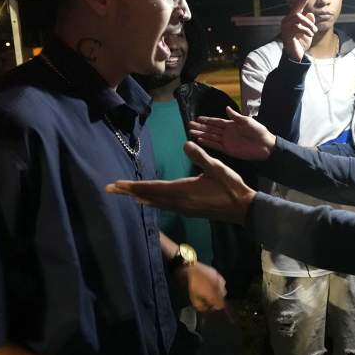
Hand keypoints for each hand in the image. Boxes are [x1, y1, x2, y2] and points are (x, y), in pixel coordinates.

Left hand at [107, 141, 255, 224]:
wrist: (243, 209)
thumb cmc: (231, 187)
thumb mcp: (218, 168)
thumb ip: (201, 156)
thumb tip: (186, 143)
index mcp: (183, 191)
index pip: (153, 188)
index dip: (133, 186)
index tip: (116, 185)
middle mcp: (179, 202)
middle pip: (149, 196)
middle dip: (130, 192)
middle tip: (110, 189)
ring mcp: (183, 208)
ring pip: (155, 202)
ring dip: (139, 196)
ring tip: (125, 193)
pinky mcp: (188, 211)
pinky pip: (163, 206)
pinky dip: (152, 201)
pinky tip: (147, 201)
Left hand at [176, 260, 226, 311]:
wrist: (195, 269)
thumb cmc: (194, 284)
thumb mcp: (194, 298)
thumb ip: (201, 306)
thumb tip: (205, 308)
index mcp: (215, 296)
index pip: (221, 306)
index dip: (215, 307)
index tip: (210, 305)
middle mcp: (220, 289)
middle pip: (222, 298)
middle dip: (216, 299)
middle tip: (208, 297)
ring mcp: (221, 281)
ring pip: (222, 290)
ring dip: (217, 292)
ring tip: (209, 289)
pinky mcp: (219, 275)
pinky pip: (220, 283)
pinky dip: (217, 285)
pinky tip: (210, 283)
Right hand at [188, 106, 275, 160]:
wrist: (265, 146)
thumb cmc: (258, 131)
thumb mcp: (247, 121)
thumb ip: (235, 116)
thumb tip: (226, 108)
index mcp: (231, 124)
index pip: (216, 122)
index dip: (207, 120)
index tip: (197, 118)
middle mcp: (227, 133)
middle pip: (211, 129)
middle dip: (200, 127)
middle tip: (189, 125)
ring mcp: (227, 142)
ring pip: (211, 137)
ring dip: (201, 135)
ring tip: (190, 133)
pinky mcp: (228, 150)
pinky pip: (216, 146)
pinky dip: (208, 143)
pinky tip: (200, 140)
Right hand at [281, 0, 316, 60]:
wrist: (297, 56)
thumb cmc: (302, 43)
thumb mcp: (309, 31)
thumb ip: (309, 22)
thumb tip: (309, 14)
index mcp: (293, 19)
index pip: (297, 6)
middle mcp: (288, 21)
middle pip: (295, 7)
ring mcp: (286, 27)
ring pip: (298, 17)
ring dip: (309, 23)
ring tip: (313, 31)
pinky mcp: (287, 33)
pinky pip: (298, 27)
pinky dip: (306, 30)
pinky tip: (310, 34)